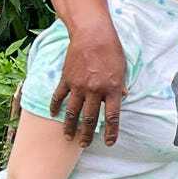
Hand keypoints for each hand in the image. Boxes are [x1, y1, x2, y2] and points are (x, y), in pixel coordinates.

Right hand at [49, 25, 126, 144]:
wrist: (92, 34)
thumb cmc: (111, 49)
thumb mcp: (122, 68)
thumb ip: (121, 85)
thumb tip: (123, 98)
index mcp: (113, 89)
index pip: (112, 116)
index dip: (111, 132)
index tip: (109, 143)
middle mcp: (95, 90)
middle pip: (90, 118)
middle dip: (87, 134)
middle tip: (84, 144)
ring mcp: (79, 85)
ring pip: (72, 112)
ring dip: (70, 126)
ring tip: (68, 137)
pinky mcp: (66, 79)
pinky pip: (59, 97)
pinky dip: (55, 106)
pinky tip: (54, 114)